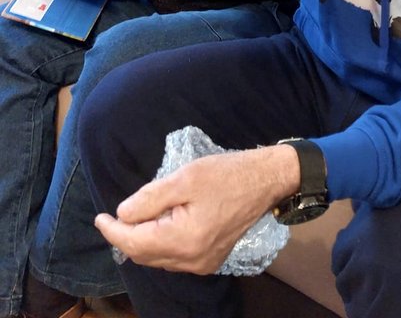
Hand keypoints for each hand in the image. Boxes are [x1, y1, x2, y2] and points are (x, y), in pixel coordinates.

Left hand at [94, 144, 299, 272]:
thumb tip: (123, 214)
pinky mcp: (210, 260)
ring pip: (159, 259)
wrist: (264, 181)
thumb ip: (150, 198)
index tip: (99, 217)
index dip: (113, 231)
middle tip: (113, 217)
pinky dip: (160, 245)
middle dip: (126, 237)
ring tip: (135, 218)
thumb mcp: (185, 177)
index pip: (135, 243)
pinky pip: (174, 258)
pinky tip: (159, 226)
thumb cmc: (225, 174)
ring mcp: (203, 264)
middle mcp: (192, 261)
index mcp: (184, 240)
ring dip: (142, 241)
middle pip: (145, 255)